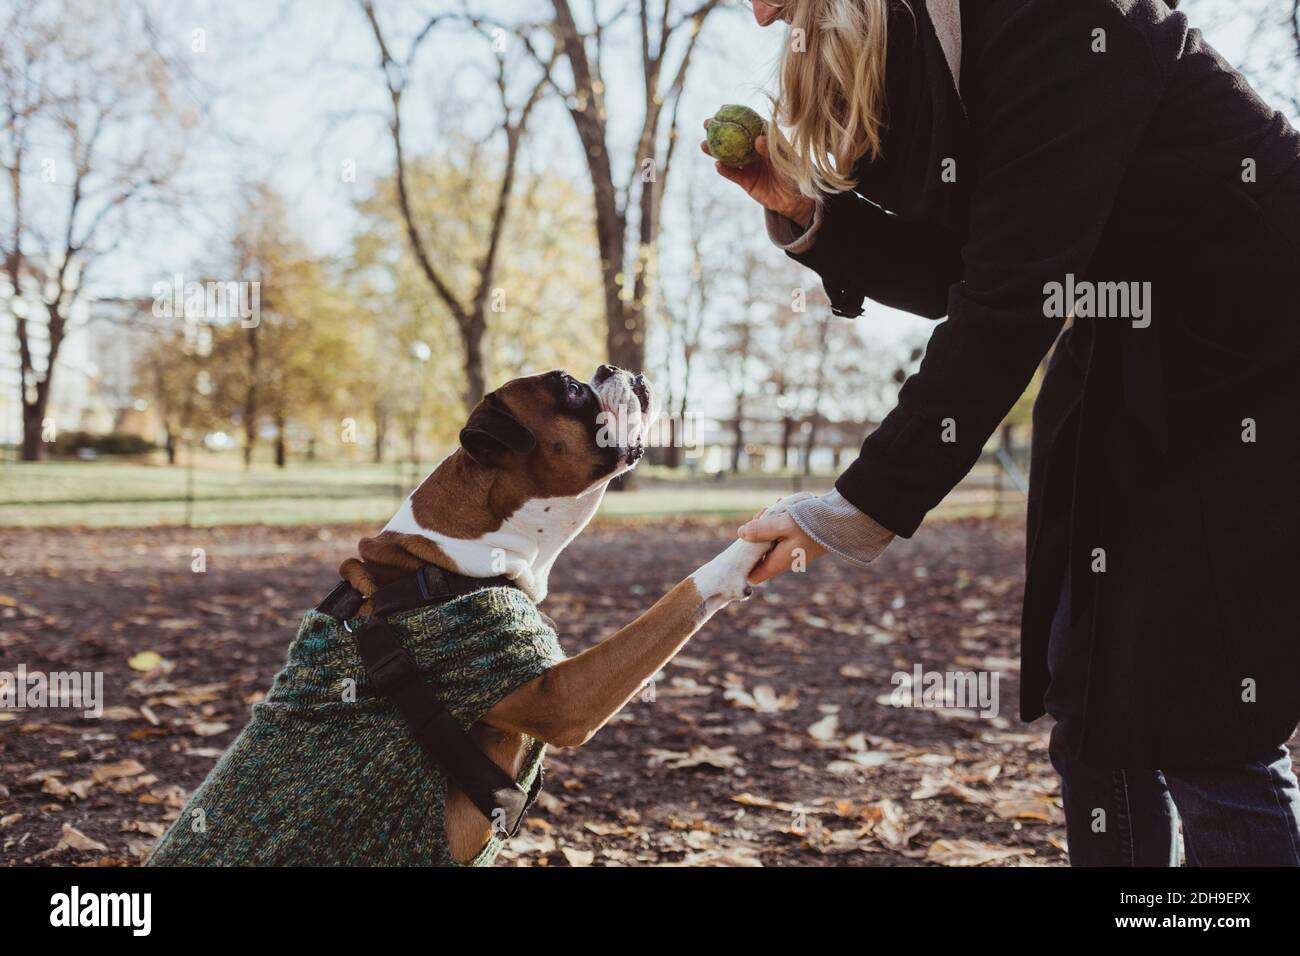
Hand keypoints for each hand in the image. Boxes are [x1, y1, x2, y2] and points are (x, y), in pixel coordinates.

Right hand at [700, 121, 814, 227]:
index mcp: (766, 139)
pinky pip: (733, 174)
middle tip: (707, 124)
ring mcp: (749, 165)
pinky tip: (717, 164)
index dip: (735, 115)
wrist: (796, 199)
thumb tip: (757, 138)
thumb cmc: (796, 173)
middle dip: (718, 130)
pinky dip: (725, 169)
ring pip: (729, 155)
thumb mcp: (786, 158)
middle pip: (734, 138)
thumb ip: (772, 148)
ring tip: (703, 145)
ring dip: (715, 150)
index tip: (722, 109)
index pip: (749, 123)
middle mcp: (755, 150)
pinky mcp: (746, 181)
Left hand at [737, 498, 827, 584]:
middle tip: (763, 516)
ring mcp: (791, 552)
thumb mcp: (782, 524)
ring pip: (769, 542)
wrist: (840, 521)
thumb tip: (741, 533)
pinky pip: (780, 535)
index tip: (744, 543)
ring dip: (766, 526)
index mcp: (778, 562)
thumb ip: (760, 530)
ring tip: (774, 508)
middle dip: (755, 536)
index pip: (754, 576)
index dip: (744, 564)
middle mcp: (784, 560)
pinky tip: (782, 506)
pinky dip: (777, 523)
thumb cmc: (812, 525)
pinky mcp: (797, 543)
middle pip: (759, 555)